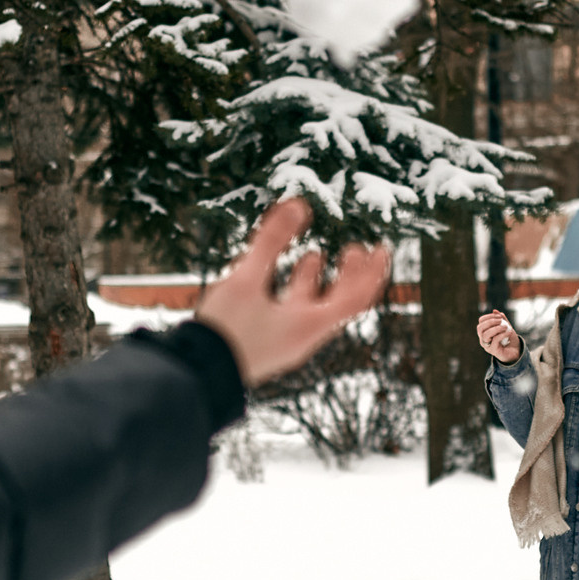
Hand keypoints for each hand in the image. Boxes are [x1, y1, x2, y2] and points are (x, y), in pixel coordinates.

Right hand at [194, 199, 390, 385]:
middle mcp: (304, 338)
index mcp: (309, 325)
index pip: (356, 298)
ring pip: (313, 309)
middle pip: (339, 304)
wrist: (197, 376)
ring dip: (318, 281)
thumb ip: (271, 241)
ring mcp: (286, 344)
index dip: (373, 271)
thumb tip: (298, 203)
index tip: (382, 247)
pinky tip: (277, 278)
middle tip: (353, 248)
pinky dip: (295, 292)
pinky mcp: (269, 346)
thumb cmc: (224, 331)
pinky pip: (293, 316)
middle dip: (348, 274)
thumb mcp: (246, 280)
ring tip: (316, 255)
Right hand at [476, 310, 521, 363]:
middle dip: (490, 322)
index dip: (488, 317)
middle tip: (501, 320)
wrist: (516, 351)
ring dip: (496, 328)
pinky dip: (502, 334)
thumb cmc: (510, 339)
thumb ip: (502, 319)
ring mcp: (487, 346)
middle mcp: (483, 339)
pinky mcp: (493, 351)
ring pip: (485, 335)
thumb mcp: (506, 326)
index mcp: (485, 332)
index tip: (498, 316)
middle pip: (480, 328)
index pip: (481, 322)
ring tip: (505, 326)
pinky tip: (509, 332)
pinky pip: (495, 340)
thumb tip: (495, 310)